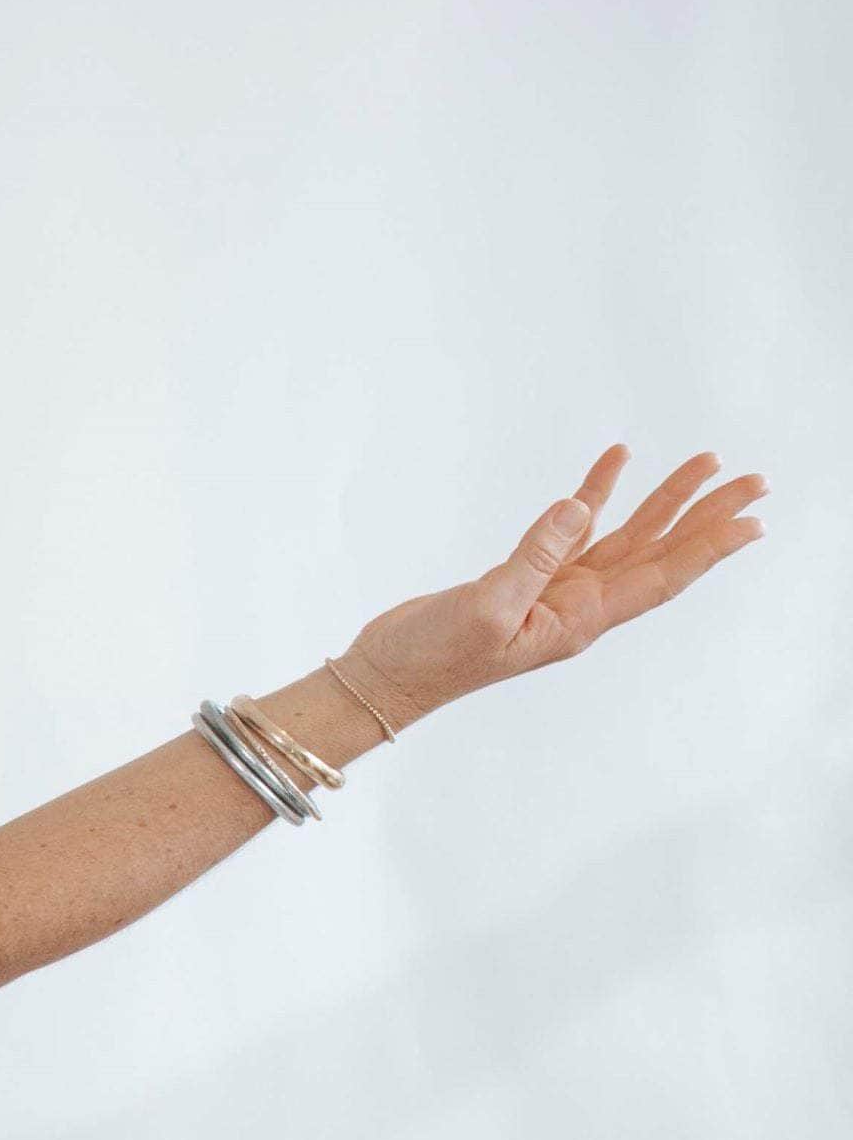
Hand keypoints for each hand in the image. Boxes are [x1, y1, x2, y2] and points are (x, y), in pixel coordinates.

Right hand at [336, 443, 767, 730]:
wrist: (383, 676)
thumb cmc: (430, 658)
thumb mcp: (484, 607)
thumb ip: (532, 557)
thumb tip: (575, 507)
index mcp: (578, 620)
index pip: (660, 576)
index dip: (709, 547)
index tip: (754, 521)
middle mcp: (578, 606)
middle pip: (659, 552)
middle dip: (708, 516)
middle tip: (755, 481)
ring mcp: (552, 591)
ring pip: (626, 536)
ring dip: (667, 501)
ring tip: (707, 462)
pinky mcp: (523, 578)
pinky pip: (574, 530)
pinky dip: (596, 495)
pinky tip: (616, 464)